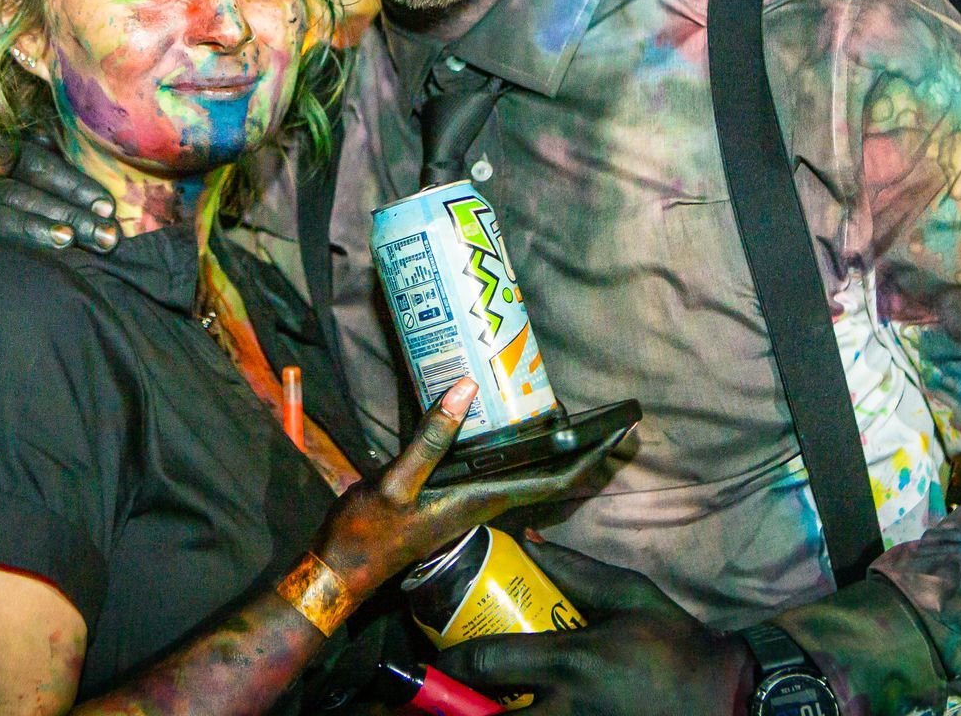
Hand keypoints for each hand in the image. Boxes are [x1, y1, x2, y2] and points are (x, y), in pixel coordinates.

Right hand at [0, 130, 118, 281]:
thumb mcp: (19, 185)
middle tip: (105, 237)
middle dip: (65, 214)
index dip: (74, 183)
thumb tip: (76, 153)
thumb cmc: (0, 220)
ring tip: (64, 243)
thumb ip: (47, 165)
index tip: (109, 207)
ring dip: (23, 229)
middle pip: (13, 191)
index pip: (32, 160)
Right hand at [314, 381, 629, 601]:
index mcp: (480, 500)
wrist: (340, 572)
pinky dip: (522, 456)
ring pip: (528, 478)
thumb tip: (467, 389)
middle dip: (586, 453)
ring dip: (559, 455)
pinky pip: (501, 476)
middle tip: (617, 423)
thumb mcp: (394, 483)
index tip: (620, 434)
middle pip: (550, 479)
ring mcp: (469, 504)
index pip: (552, 480)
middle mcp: (483, 504)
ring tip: (583, 426)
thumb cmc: (367, 533)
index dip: (589, 457)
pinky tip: (518, 439)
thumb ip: (430, 439)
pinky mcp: (452, 501)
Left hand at [436, 541, 751, 715]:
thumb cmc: (677, 646)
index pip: (491, 663)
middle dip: (459, 707)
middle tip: (446, 694)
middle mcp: (566, 708)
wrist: (723, 700)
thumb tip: (530, 542)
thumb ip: (577, 570)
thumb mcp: (631, 595)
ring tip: (476, 706)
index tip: (440, 657)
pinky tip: (519, 714)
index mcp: (571, 661)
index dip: (455, 662)